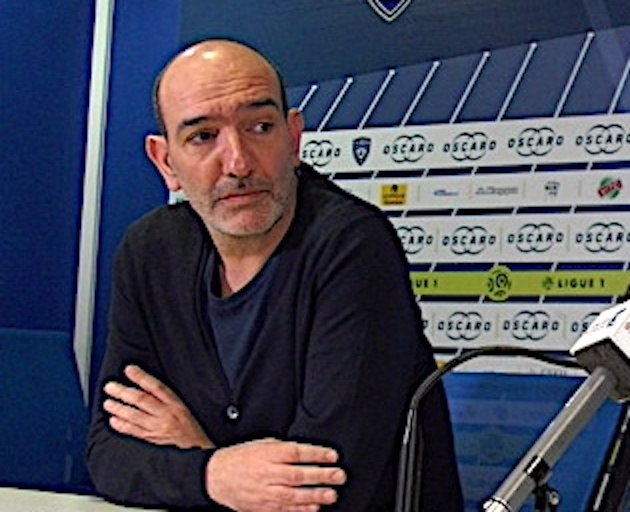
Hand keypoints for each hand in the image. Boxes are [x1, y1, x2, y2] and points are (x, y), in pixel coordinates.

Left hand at [103, 364, 213, 448]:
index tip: (129, 370)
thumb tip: (144, 385)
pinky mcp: (152, 440)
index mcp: (175, 403)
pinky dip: (122, 426)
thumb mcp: (183, 407)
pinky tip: (113, 420)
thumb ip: (165, 398)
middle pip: (142, 400)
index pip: (156, 386)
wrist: (197, 451)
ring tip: (107, 402)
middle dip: (124, 392)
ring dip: (119, 408)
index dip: (141, 377)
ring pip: (134, 415)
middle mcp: (166, 414)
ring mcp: (157, 428)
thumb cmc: (189, 427)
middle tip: (110, 386)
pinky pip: (134, 431)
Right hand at [206, 439, 345, 511]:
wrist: (215, 477)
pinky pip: (284, 510)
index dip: (316, 454)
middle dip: (321, 476)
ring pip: (293, 495)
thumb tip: (307, 452)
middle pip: (298, 475)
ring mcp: (264, 492)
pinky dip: (300, 510)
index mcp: (266, 453)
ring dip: (315, 495)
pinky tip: (314, 508)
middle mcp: (266, 473)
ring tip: (332, 494)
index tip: (332, 455)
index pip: (296, 452)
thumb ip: (282, 448)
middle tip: (339, 475)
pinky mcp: (261, 507)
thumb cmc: (240, 457)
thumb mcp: (260, 444)